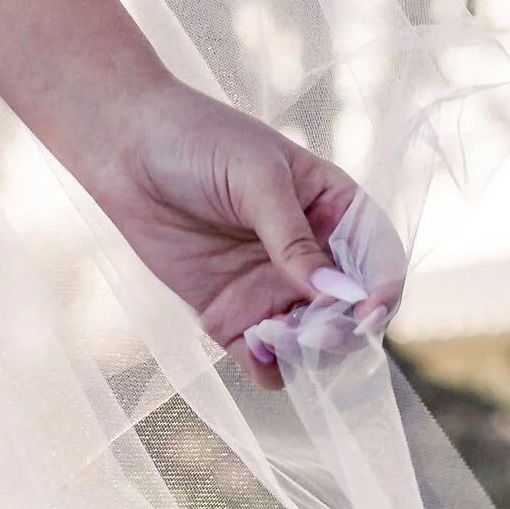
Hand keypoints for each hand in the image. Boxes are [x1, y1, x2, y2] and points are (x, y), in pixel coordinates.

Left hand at [88, 77, 397, 373]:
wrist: (126, 148)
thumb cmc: (197, 141)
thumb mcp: (253, 176)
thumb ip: (292, 237)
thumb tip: (338, 295)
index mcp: (332, 209)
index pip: (377, 258)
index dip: (382, 289)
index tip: (368, 310)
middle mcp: (312, 257)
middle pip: (352, 314)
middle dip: (343, 330)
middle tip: (315, 331)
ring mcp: (274, 290)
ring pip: (315, 346)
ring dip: (307, 354)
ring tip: (271, 333)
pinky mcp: (235, 318)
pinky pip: (268, 362)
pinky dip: (271, 367)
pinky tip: (255, 346)